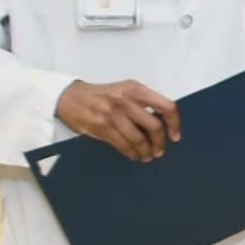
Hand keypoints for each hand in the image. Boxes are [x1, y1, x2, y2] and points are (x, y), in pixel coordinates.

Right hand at [56, 79, 181, 162]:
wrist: (69, 97)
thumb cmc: (101, 95)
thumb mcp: (123, 90)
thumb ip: (141, 103)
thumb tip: (162, 125)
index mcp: (135, 88)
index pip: (166, 105)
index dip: (174, 123)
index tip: (175, 137)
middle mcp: (125, 99)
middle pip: (154, 126)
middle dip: (159, 143)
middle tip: (159, 151)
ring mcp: (112, 113)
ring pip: (139, 138)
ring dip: (145, 151)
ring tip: (147, 156)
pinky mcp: (101, 126)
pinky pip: (123, 144)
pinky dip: (132, 153)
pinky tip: (134, 156)